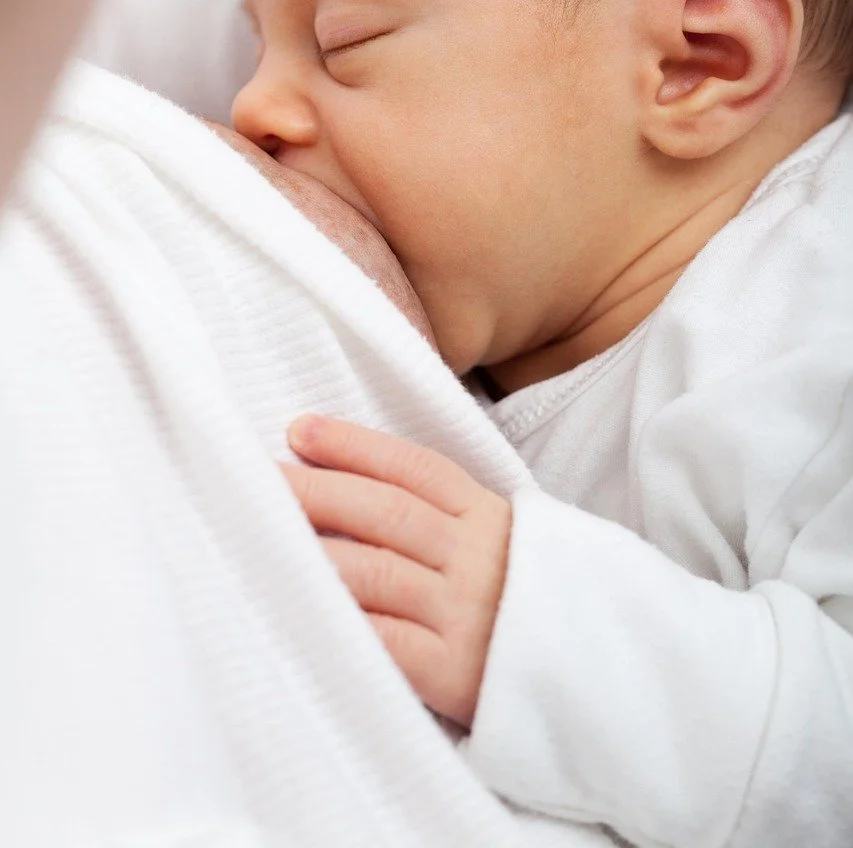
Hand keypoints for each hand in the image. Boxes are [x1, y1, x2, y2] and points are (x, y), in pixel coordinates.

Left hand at [282, 414, 511, 727]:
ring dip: (313, 552)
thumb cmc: (522, 601)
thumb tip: (345, 481)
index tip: (298, 430)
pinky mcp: (452, 671)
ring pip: (375, 571)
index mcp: (485, 514)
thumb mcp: (497, 539)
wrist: (593, 676)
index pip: (413, 467)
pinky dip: (340, 621)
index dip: (353, 445)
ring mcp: (463, 612)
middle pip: (384, 511)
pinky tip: (298, 608)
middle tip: (255, 479)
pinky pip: (385, 640)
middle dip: (315, 490)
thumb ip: (441, 512)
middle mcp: (473, 555)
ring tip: (260, 538)